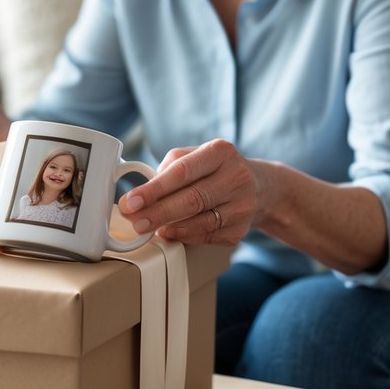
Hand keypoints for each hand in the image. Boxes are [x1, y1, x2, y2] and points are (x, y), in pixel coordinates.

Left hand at [117, 139, 259, 244]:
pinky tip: (168, 232)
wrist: (258, 187)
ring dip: (168, 226)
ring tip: (146, 227)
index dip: (154, 189)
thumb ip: (168, 170)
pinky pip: (206, 236)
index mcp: (220, 152)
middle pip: (191, 200)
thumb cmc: (216, 169)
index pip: (182, 172)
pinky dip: (184, 235)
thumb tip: (139, 196)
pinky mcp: (241, 230)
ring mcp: (242, 205)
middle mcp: (236, 177)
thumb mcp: (195, 156)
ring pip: (199, 221)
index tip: (131, 201)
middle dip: (157, 212)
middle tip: (134, 220)